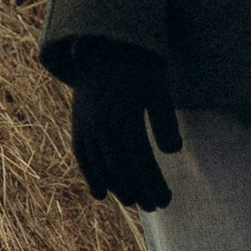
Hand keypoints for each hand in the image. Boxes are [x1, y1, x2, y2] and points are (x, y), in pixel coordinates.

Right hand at [68, 45, 182, 208]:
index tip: (167, 198)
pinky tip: (101, 194)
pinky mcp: (77, 125)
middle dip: (140, 191)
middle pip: (122, 171)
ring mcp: (86, 128)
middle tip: (155, 206)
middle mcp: (101, 128)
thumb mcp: (158, 88)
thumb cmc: (138, 66)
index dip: (154, 184)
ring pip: (102, 168)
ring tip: (135, 201)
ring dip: (118, 188)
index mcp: (124, 119)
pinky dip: (91, 176)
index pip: (141, 164)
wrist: (105, 45)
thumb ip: (165, 121)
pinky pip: (82, 157)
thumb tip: (173, 153)